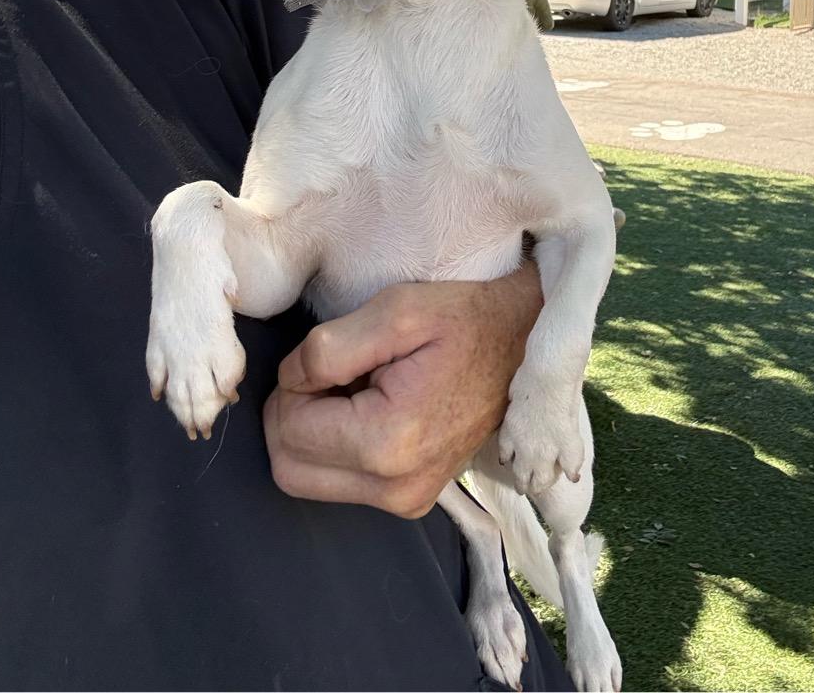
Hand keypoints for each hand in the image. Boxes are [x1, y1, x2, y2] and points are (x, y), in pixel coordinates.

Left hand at [264, 265, 542, 517]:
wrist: (525, 343)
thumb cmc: (464, 319)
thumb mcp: (395, 311)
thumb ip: (328, 349)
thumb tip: (290, 381)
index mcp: (388, 442)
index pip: (288, 430)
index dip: (291, 386)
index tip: (330, 355)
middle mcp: (396, 488)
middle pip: (289, 469)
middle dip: (292, 416)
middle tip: (330, 375)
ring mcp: (407, 501)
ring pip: (309, 480)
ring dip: (313, 433)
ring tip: (355, 388)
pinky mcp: (412, 499)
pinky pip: (341, 483)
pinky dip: (338, 447)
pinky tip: (370, 408)